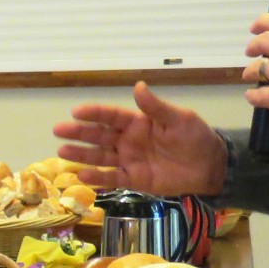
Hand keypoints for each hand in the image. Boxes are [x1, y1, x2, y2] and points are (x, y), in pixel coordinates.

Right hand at [53, 82, 227, 195]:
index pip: (111, 116)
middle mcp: (128, 140)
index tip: (76, 111)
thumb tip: (138, 87)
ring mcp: (129, 160)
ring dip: (81, 155)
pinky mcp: (134, 180)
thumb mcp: (179, 119)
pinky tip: (82, 175)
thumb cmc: (195, 138)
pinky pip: (112, 178)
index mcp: (137, 123)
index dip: (94, 113)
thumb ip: (156, 107)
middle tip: (58, 131)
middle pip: (99, 136)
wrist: (209, 166)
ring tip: (61, 153)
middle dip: (79, 133)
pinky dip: (98, 178)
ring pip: (100, 157)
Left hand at [244, 13, 268, 141]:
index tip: (255, 28)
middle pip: (263, 42)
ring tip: (252, 77)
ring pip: (256, 68)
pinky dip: (253, 96)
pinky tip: (254, 96)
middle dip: (253, 47)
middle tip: (251, 52)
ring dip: (251, 72)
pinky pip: (257, 94)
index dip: (262, 23)